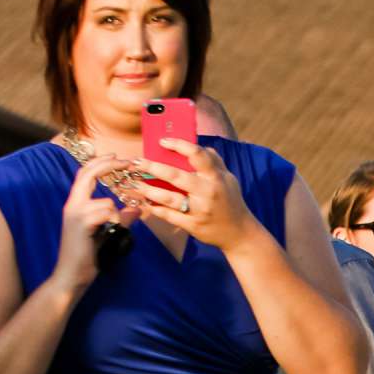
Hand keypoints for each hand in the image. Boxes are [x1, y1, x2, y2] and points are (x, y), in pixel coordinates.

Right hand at [49, 157, 144, 293]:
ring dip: (117, 215)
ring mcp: (75, 214)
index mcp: (76, 205)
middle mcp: (72, 205)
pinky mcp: (81, 225)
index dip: (100, 163)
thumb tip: (136, 209)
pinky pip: (105, 214)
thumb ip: (120, 220)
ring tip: (113, 232)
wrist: (71, 275)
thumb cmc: (87, 256)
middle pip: (87, 174)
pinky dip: (114, 222)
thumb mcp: (107, 234)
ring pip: (106, 201)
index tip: (117, 157)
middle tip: (127, 161)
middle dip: (108, 165)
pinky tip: (110, 234)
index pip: (86, 175)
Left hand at [129, 138, 255, 252]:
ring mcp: (199, 210)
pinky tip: (144, 201)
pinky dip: (154, 208)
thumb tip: (199, 145)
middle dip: (153, 167)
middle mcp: (208, 193)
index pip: (197, 155)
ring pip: (168, 198)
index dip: (179, 145)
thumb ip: (214, 162)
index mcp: (216, 178)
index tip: (163, 141)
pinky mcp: (193, 225)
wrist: (240, 233)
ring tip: (133, 183)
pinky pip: (168, 216)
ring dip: (148, 190)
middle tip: (136, 162)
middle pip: (176, 176)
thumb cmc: (231, 201)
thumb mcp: (228, 179)